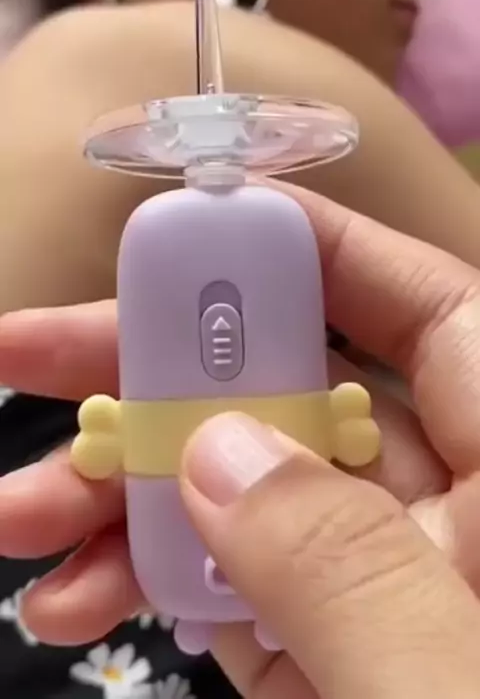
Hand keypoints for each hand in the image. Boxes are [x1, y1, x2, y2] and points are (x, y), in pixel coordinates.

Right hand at [0, 184, 478, 646]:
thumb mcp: (446, 660)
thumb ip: (341, 555)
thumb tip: (217, 453)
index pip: (417, 303)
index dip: (308, 247)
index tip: (192, 229)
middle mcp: (438, 494)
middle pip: (291, 384)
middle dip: (157, 369)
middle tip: (27, 353)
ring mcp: (367, 569)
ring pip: (241, 486)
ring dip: (119, 491)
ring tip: (18, 514)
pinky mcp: (317, 638)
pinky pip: (228, 580)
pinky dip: (147, 580)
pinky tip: (73, 599)